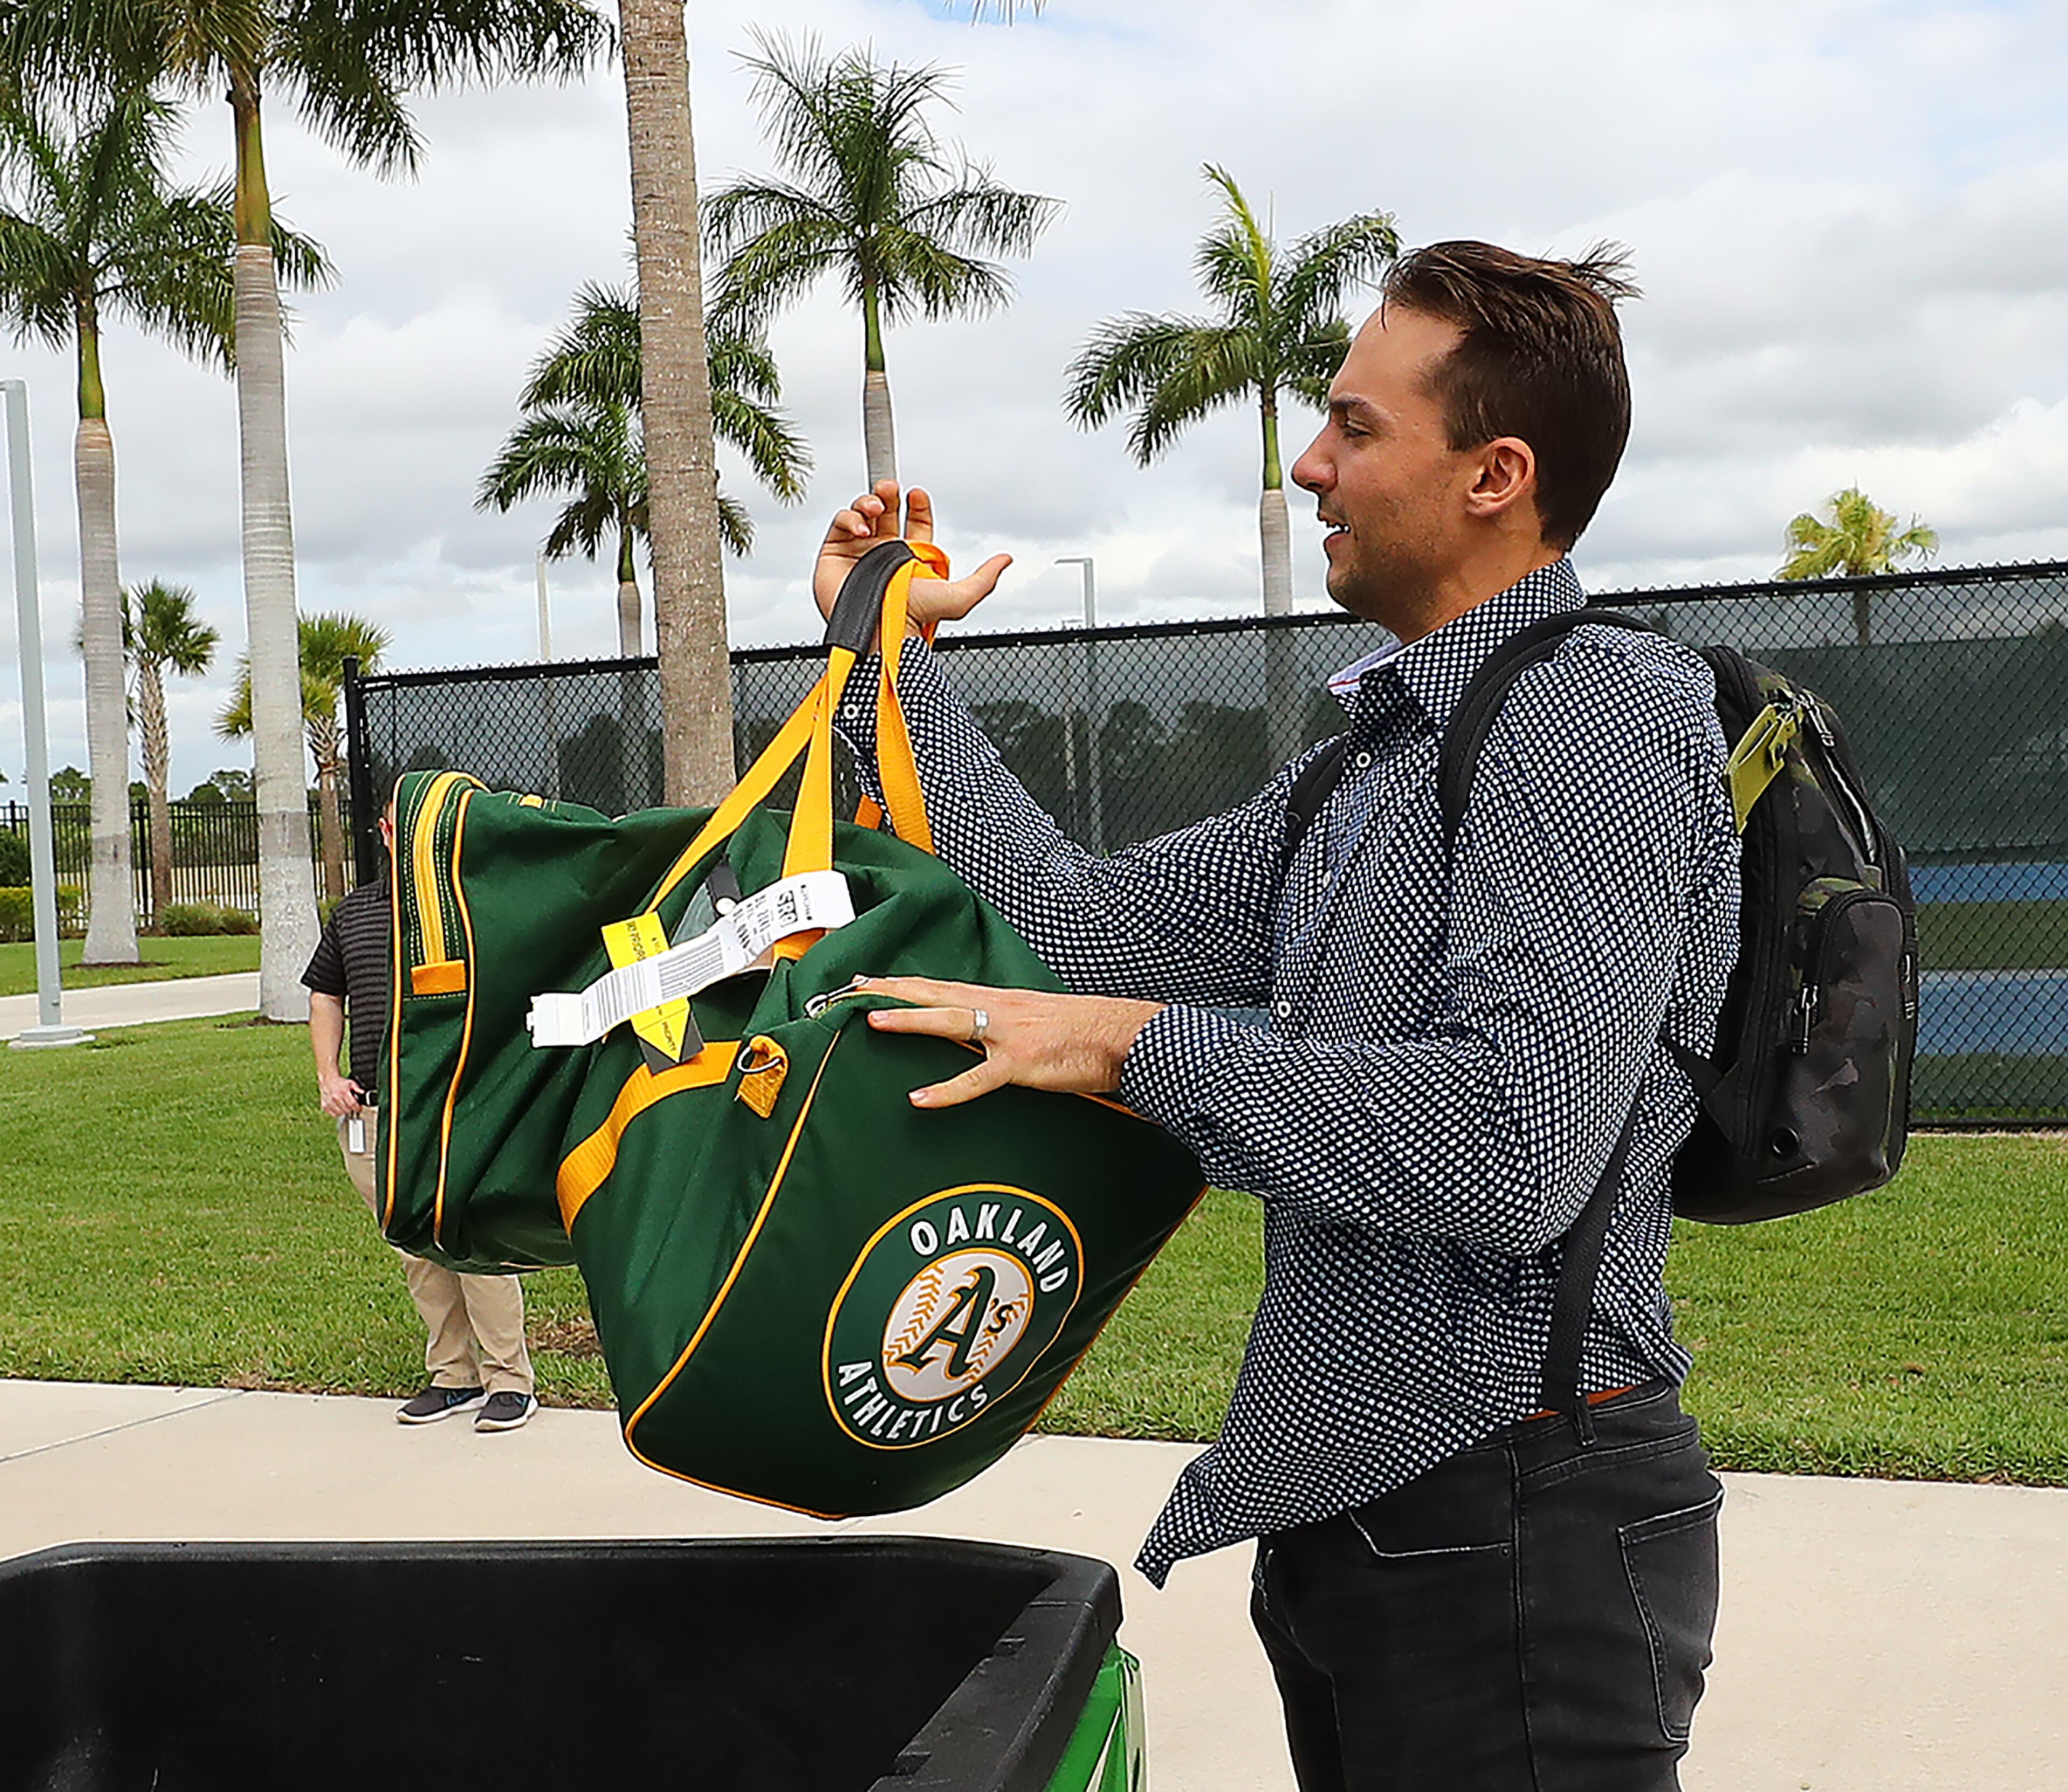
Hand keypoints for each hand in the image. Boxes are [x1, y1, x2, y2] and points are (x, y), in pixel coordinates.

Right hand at [318, 1073, 364, 1118]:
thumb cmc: (340, 1082)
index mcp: (343, 1092)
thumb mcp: (350, 1083)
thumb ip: (357, 1088)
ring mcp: (329, 1102)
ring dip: (345, 1112)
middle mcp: (335, 1098)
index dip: (357, 1108)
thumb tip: (363, 1092)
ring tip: (346, 1107)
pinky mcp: (324, 1106)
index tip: (359, 1109)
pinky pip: (333, 1114)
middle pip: (347, 1110)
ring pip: (340, 1113)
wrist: (327, 1081)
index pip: (352, 1104)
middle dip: (352, 1109)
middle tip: (352, 1107)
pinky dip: (338, 1113)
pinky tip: (340, 1109)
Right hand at [814, 481, 1011, 648]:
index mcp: (910, 558)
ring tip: (878, 506)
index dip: (918, 505)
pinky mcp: (834, 554)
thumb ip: (984, 578)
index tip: (918, 494)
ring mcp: (858, 552)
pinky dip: (850, 517)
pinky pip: (841, 523)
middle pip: (888, 510)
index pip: (915, 521)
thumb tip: (1006, 560)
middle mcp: (884, 552)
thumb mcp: (958, 598)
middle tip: (893, 488)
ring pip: (863, 512)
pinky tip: (861, 528)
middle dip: (890, 493)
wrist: (878, 631)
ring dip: (870, 501)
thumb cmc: (913, 619)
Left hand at [858, 975, 1163, 1108]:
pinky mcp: (1021, 1064)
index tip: (867, 982)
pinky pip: (978, 1079)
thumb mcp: (1035, 1020)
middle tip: (852, 990)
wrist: (1122, 1036)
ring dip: (909, 1019)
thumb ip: (1001, 1025)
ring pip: (949, 1022)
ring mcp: (1007, 1035)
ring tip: (872, 1019)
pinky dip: (947, 1090)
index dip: (902, 984)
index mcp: (999, 999)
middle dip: (891, 991)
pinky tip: (920, 1098)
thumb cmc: (1082, 1032)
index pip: (940, 987)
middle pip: (934, 994)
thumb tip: (978, 1033)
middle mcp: (997, 1008)